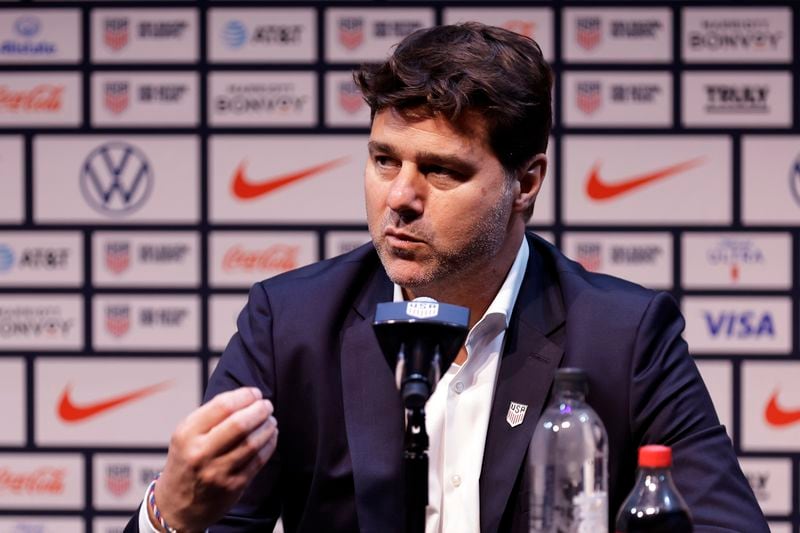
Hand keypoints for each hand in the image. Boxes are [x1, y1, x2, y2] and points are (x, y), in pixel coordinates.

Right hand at [151, 387, 277, 531]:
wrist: (177, 506)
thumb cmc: (187, 462)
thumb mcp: (186, 435)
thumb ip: (211, 415)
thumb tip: (247, 396)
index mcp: (187, 434)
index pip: (222, 406)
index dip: (245, 396)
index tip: (255, 394)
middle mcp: (200, 453)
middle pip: (240, 424)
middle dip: (260, 410)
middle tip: (266, 405)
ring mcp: (217, 472)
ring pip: (252, 442)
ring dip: (267, 427)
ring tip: (270, 420)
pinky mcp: (233, 486)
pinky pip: (258, 460)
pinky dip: (269, 444)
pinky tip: (271, 436)